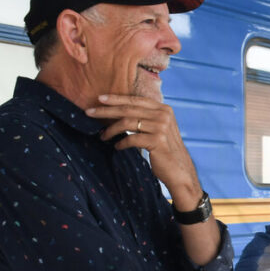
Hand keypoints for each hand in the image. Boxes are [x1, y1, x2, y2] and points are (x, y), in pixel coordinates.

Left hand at [86, 94, 202, 207]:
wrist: (180, 171)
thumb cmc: (165, 151)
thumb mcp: (159, 129)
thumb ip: (147, 117)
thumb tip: (120, 110)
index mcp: (164, 109)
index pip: (135, 100)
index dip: (116, 98)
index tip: (99, 99)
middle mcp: (164, 115)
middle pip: (128, 109)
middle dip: (106, 111)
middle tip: (89, 112)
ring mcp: (161, 128)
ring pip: (127, 123)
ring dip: (111, 130)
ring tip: (102, 136)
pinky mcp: (157, 141)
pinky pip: (131, 139)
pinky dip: (121, 143)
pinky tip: (117, 147)